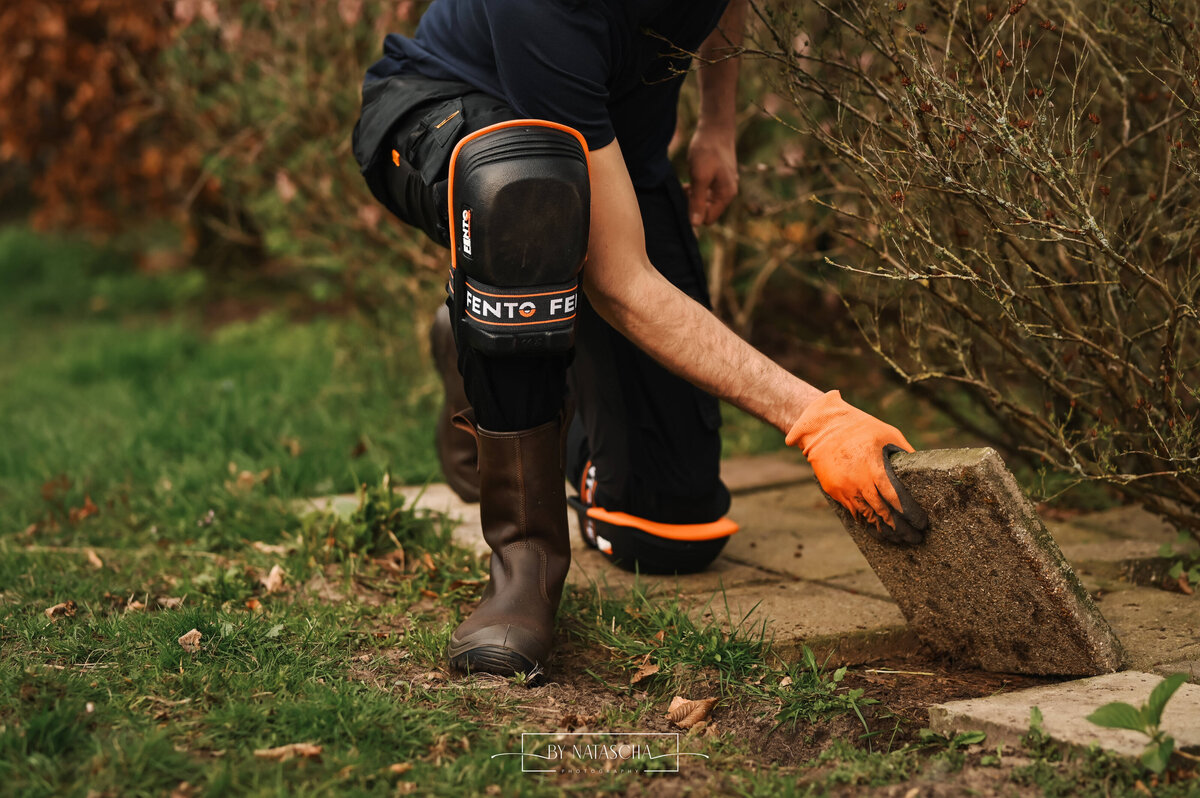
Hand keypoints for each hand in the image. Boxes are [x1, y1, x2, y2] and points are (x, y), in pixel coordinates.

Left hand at [686, 124, 738, 225]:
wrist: (715, 128)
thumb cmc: (707, 151)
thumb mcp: (699, 177)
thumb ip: (698, 201)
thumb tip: (695, 224)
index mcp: (726, 195)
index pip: (708, 219)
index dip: (694, 214)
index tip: (685, 198)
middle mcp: (728, 193)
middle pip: (707, 212)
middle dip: (694, 205)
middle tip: (685, 189)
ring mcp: (724, 186)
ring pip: (706, 202)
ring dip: (694, 197)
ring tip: (686, 183)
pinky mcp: (719, 179)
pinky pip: (707, 193)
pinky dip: (697, 190)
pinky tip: (690, 181)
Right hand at [786, 390, 928, 543]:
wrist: (822, 426)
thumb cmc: (861, 427)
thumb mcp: (889, 434)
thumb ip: (905, 454)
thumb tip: (921, 472)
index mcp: (875, 467)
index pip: (896, 498)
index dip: (910, 514)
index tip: (921, 523)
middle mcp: (859, 482)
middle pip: (883, 512)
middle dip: (901, 528)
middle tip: (914, 537)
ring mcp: (845, 488)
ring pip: (867, 516)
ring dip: (883, 529)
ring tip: (897, 538)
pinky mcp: (834, 491)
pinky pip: (853, 512)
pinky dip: (866, 521)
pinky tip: (877, 527)